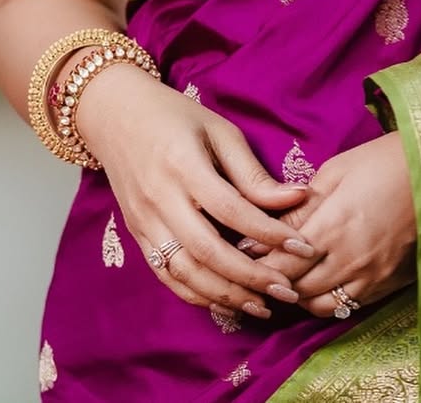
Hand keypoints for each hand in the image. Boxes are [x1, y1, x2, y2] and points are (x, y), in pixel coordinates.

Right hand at [75, 66, 322, 318]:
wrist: (117, 116)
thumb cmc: (176, 117)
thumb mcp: (219, 131)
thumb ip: (252, 172)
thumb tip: (296, 198)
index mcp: (184, 165)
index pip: (232, 210)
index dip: (269, 233)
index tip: (303, 247)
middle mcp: (160, 199)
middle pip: (208, 251)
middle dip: (251, 277)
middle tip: (288, 290)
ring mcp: (144, 221)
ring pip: (185, 272)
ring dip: (225, 295)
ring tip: (263, 305)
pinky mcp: (137, 236)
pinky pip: (166, 275)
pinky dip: (196, 294)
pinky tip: (225, 301)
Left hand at [257, 132, 417, 318]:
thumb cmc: (385, 161)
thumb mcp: (337, 171)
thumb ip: (301, 206)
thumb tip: (266, 228)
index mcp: (332, 226)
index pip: (281, 262)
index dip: (258, 263)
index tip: (242, 255)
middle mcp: (349, 260)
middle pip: (296, 288)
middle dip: (273, 281)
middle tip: (258, 270)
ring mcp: (370, 277)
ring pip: (319, 305)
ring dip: (298, 296)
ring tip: (287, 279)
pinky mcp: (388, 285)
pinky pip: (347, 307)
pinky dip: (326, 301)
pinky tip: (319, 284)